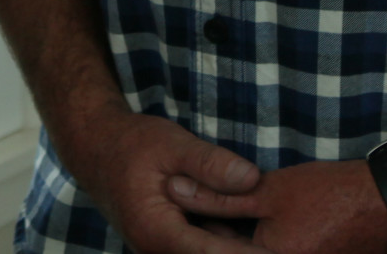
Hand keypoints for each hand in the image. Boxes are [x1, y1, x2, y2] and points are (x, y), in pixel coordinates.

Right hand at [56, 101, 262, 252]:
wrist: (96, 148)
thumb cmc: (131, 144)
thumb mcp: (172, 144)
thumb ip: (210, 164)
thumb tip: (253, 180)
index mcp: (157, 232)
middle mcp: (158, 250)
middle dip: (248, 251)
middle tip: (290, 246)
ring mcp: (163, 250)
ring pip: (210, 252)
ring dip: (238, 246)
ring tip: (279, 241)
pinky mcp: (171, 244)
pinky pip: (204, 247)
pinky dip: (228, 241)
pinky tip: (257, 235)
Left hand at [169, 159, 386, 253]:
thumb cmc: (328, 194)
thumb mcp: (268, 191)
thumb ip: (218, 197)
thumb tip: (173, 190)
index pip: (219, 250)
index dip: (201, 229)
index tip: (187, 207)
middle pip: (239, 253)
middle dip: (224, 236)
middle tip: (212, 213)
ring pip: (257, 253)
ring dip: (245, 240)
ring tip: (242, 217)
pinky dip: (268, 243)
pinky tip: (268, 225)